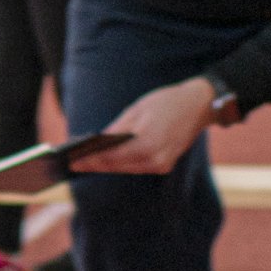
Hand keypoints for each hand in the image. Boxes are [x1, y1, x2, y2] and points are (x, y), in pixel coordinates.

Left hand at [85, 76, 214, 174]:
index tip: (72, 162)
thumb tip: (97, 143)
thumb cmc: (166, 102)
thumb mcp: (136, 110)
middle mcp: (155, 159)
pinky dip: (122, 164)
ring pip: (126, 169)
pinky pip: (137, 167)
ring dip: (107, 166)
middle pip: (117, 166)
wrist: (198, 106)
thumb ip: (116, 130)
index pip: (110, 156)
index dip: (89, 160)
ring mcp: (161, 165)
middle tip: (75, 164)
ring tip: (87, 163)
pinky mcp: (165, 166)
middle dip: (95, 165)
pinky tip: (109, 161)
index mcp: (146, 143)